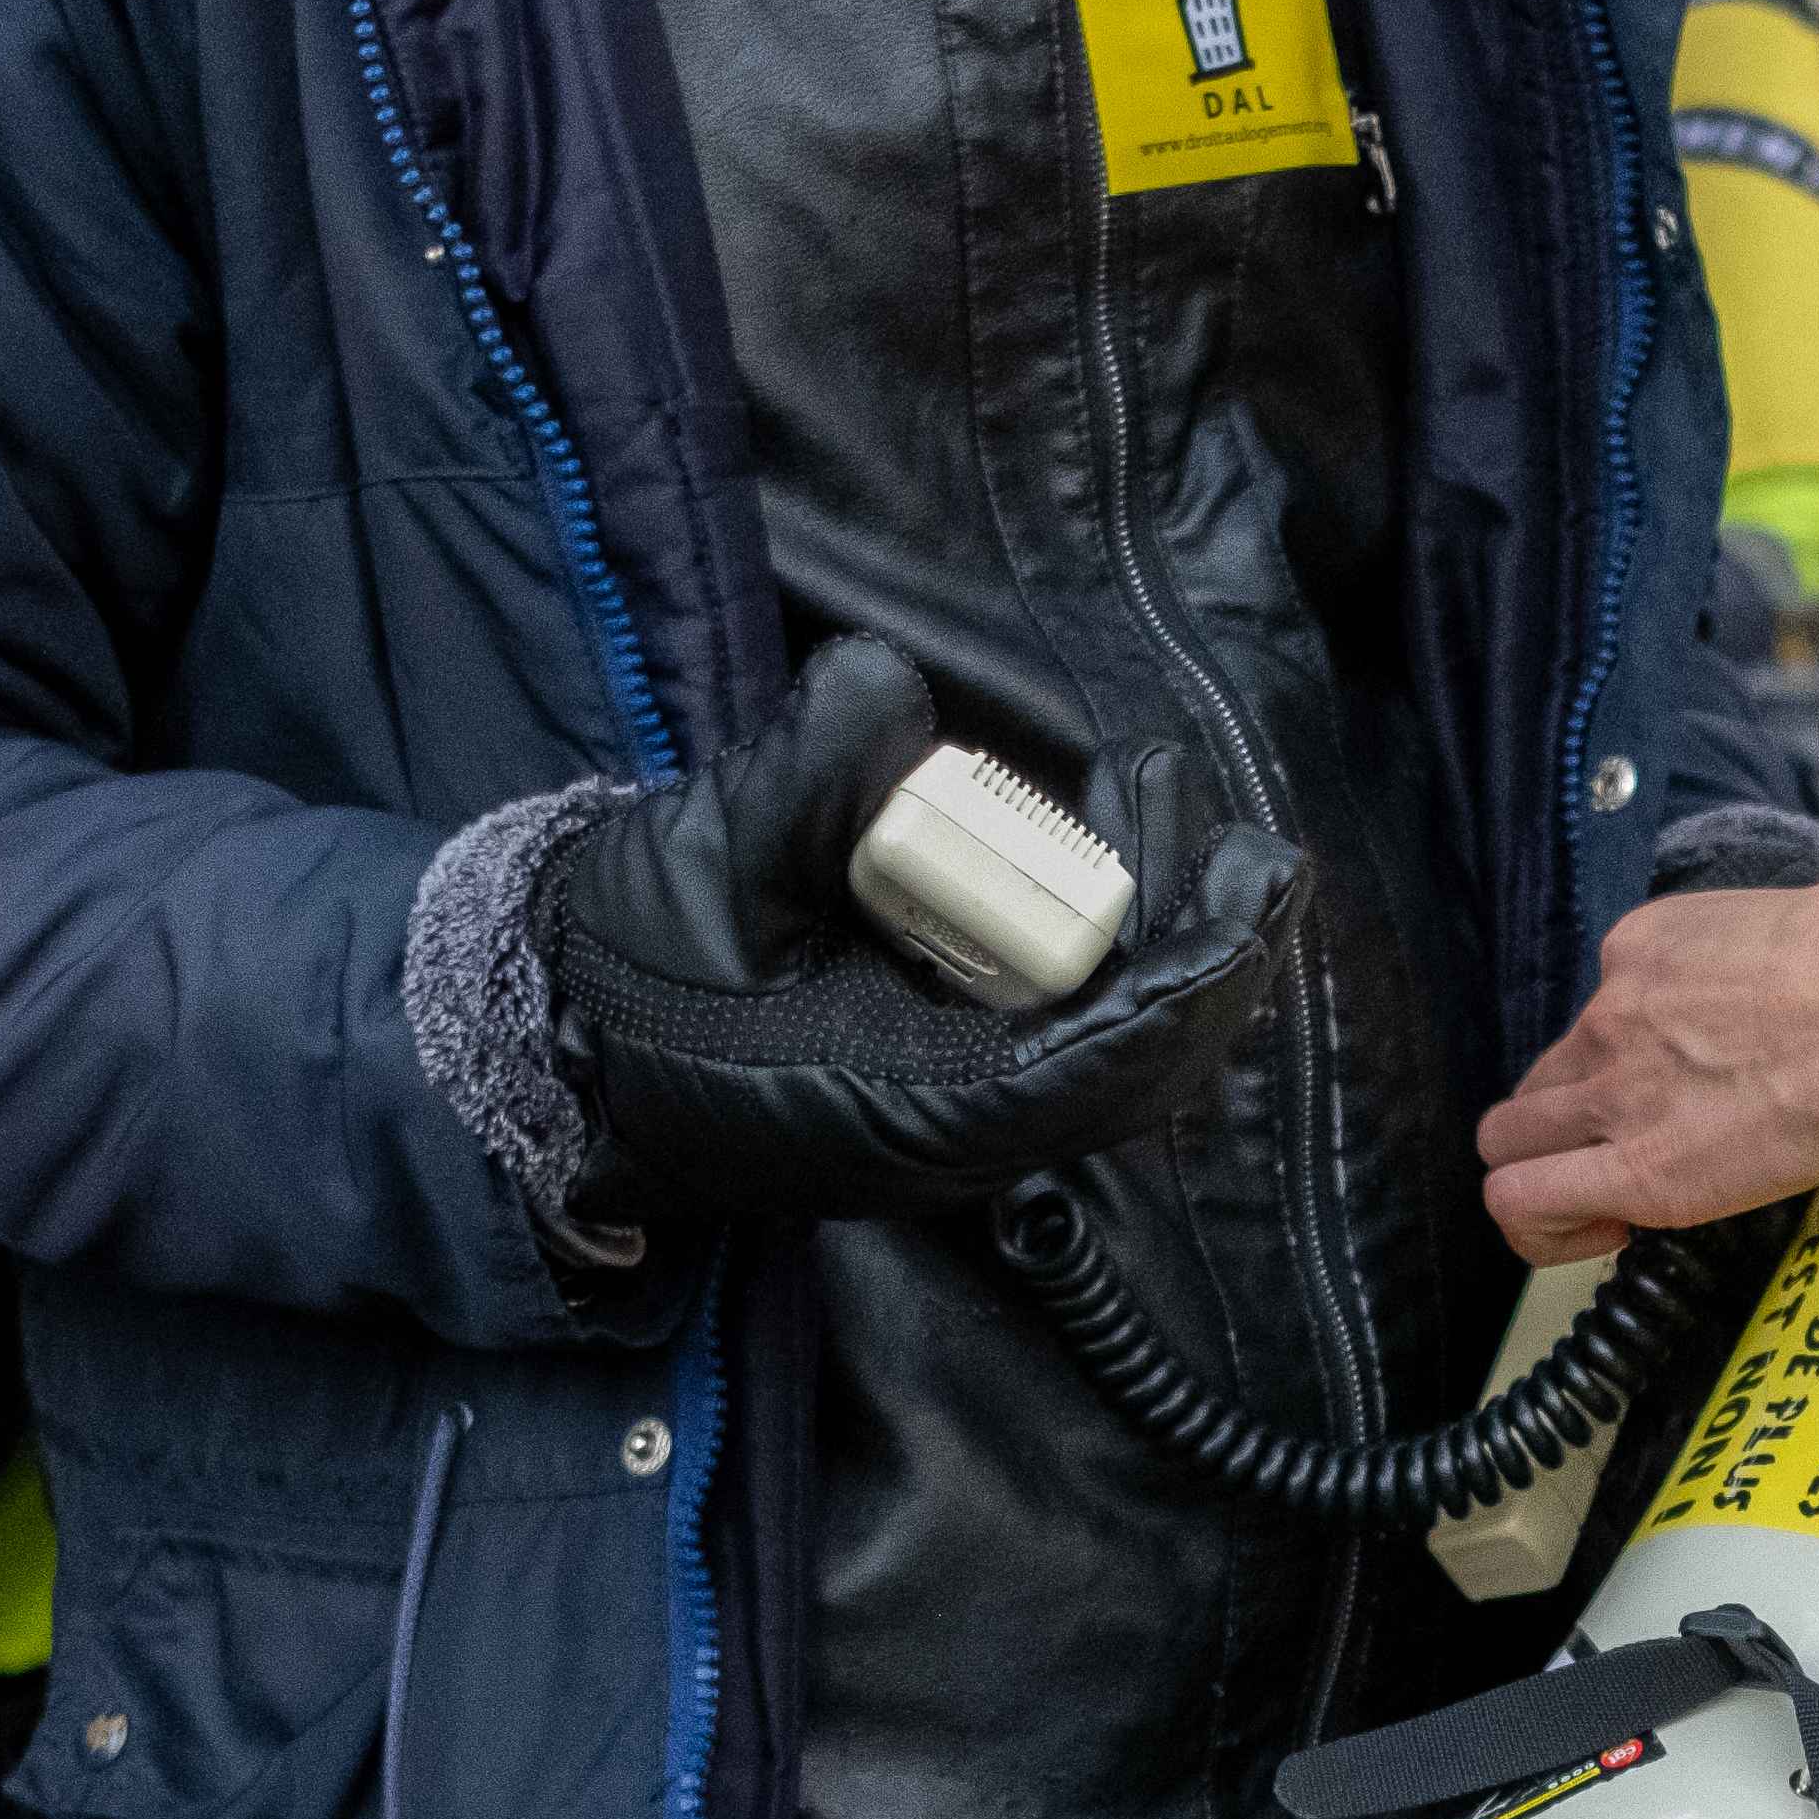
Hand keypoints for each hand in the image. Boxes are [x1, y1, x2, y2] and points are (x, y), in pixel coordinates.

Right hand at [541, 637, 1296, 1224]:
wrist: (571, 1037)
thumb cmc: (633, 969)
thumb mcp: (701, 861)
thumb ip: (798, 781)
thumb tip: (887, 687)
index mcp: (903, 1107)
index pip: (1088, 1069)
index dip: (1182, 986)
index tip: (1246, 896)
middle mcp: (957, 1130)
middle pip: (1134, 1063)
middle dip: (1205, 948)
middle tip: (1245, 838)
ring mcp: (965, 1110)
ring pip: (1116, 1043)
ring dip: (1164, 931)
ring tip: (1166, 795)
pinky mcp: (958, 1075)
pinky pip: (1077, 1026)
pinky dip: (1119, 946)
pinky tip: (1123, 847)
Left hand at [1476, 872, 1818, 1261]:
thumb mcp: (1798, 925)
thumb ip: (1763, 966)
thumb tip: (1798, 999)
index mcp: (1646, 947)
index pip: (1604, 1012)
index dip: (1631, 1064)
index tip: (1684, 1091)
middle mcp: (1612, 1014)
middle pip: (1541, 1079)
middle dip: (1570, 1124)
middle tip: (1631, 1155)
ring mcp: (1613, 1090)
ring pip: (1509, 1137)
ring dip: (1545, 1172)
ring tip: (1604, 1205)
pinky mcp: (1634, 1168)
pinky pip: (1522, 1199)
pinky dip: (1539, 1225)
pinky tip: (1601, 1233)